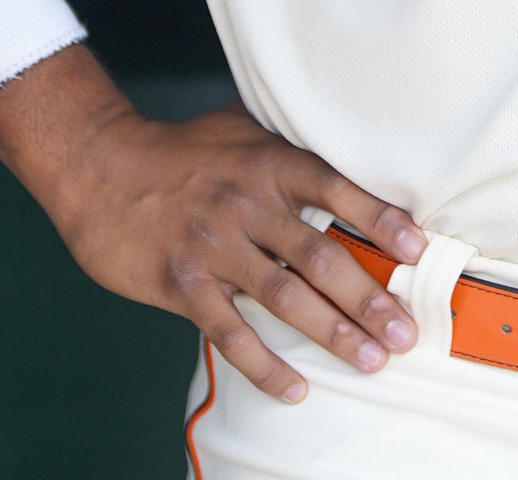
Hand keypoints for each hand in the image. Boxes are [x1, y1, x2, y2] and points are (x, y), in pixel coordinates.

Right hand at [45, 100, 428, 402]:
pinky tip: (296, 388)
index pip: (336, 189)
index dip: (379, 220)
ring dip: (332, 333)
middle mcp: (247, 203)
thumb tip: (349, 153)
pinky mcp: (181, 284)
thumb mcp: (240, 128)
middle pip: (320, 256)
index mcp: (268, 162)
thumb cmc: (181, 149)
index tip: (417, 250)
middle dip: (368, 298)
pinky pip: (231, 333)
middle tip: (406, 333)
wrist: (100, 165)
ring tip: (371, 360)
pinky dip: (265, 365)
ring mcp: (214, 246)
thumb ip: (287, 147)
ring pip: (284, 297)